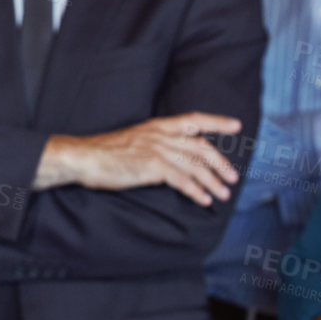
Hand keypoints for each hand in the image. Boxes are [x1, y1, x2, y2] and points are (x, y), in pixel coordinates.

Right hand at [37, 113, 241, 203]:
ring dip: (212, 182)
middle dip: (220, 163)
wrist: (84, 156)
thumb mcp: (133, 140)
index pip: (194, 120)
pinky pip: (182, 180)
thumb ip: (153, 144)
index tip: (236, 126)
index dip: (217, 122)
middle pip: (201, 147)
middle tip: (232, 178)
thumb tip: (170, 158)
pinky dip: (196, 191)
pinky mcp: (153, 167)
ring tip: (223, 195)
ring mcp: (158, 150)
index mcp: (157, 126)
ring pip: (195, 166)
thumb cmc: (104, 153)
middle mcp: (161, 135)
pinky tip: (204, 200)